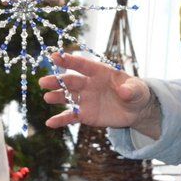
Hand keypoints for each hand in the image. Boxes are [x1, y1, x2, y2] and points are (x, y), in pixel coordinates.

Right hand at [40, 53, 158, 137]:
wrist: (135, 110)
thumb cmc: (135, 93)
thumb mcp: (137, 90)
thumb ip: (130, 90)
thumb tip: (123, 91)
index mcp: (100, 72)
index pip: (83, 65)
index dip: (70, 61)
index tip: (56, 56)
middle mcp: (88, 84)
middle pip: (70, 81)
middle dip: (57, 81)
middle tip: (43, 81)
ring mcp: (85, 99)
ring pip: (67, 97)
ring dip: (56, 97)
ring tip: (47, 98)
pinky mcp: (84, 114)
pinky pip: (71, 117)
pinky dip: (60, 120)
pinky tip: (49, 123)